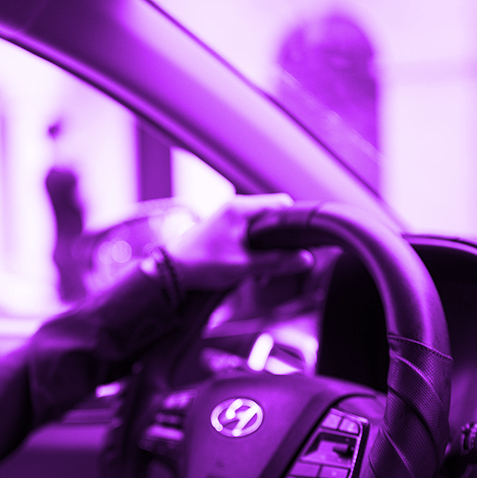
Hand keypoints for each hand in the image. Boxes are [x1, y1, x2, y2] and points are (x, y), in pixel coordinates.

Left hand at [162, 194, 313, 289]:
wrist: (171, 271)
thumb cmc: (200, 264)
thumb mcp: (243, 266)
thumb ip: (276, 262)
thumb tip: (305, 260)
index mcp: (241, 208)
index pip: (281, 205)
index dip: (295, 223)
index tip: (302, 240)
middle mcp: (235, 208)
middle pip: (273, 218)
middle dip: (281, 241)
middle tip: (282, 262)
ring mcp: (228, 218)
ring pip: (261, 229)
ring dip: (266, 250)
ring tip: (262, 273)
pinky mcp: (223, 229)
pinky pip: (248, 235)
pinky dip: (254, 251)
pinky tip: (252, 271)